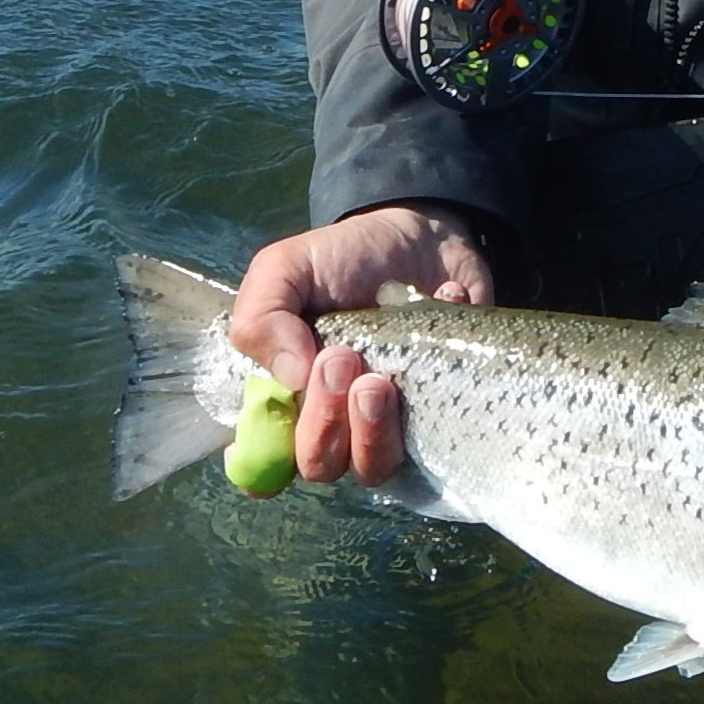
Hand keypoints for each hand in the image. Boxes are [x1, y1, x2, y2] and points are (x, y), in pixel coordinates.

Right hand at [227, 202, 491, 492]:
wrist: (424, 236)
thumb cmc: (345, 259)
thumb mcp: (286, 268)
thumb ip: (262, 316)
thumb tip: (291, 378)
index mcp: (287, 394)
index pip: (263, 460)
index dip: (262, 461)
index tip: (276, 426)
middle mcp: (333, 420)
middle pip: (321, 463)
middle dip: (325, 422)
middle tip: (342, 359)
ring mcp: (388, 425)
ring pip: (375, 467)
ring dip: (373, 430)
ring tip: (381, 377)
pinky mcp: (439, 416)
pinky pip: (439, 433)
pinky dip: (442, 377)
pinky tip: (438, 315)